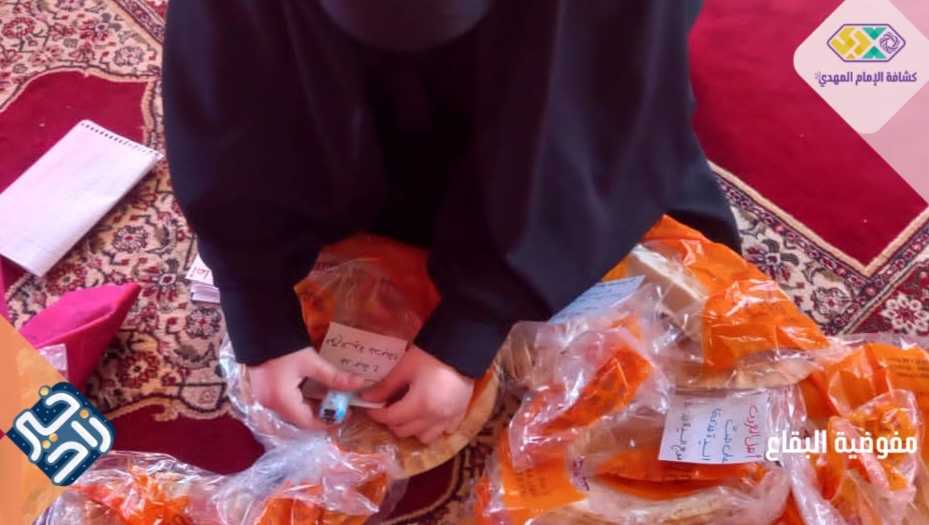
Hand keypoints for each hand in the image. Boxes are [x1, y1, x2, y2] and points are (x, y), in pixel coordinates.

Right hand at [248, 347, 365, 429]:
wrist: (261, 329)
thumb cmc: (285, 348)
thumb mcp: (312, 363)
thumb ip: (335, 377)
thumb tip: (359, 383)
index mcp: (282, 401)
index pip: (308, 422)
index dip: (329, 421)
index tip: (346, 415)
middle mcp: (271, 405)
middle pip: (300, 418)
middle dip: (321, 414)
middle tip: (341, 406)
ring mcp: (266, 398)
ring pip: (293, 411)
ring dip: (312, 407)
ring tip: (331, 399)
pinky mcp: (265, 390)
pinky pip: (286, 403)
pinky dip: (302, 401)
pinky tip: (315, 392)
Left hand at [363, 345, 473, 443]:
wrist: (462, 348)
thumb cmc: (430, 356)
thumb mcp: (405, 368)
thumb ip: (386, 386)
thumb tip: (367, 398)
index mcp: (420, 405)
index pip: (391, 418)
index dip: (377, 414)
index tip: (371, 408)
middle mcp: (434, 417)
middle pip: (405, 431)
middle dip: (392, 422)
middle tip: (389, 409)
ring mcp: (449, 418)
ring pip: (425, 437)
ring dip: (413, 429)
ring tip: (410, 414)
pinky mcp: (460, 414)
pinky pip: (444, 431)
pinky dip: (434, 428)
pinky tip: (430, 415)